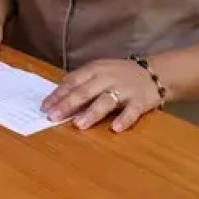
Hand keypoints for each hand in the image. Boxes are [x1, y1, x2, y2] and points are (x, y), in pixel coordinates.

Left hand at [40, 58, 163, 132]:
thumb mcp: (99, 71)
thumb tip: (57, 92)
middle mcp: (108, 78)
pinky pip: (132, 111)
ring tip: (78, 124)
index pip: (72, 82)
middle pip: (84, 92)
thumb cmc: (120, 74)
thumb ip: (80, 80)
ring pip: (106, 101)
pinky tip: (115, 128)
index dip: (57, 95)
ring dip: (91, 113)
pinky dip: (124, 119)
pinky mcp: (140, 101)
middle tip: (53, 116)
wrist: (155, 73)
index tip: (44, 107)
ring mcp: (124, 90)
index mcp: (95, 70)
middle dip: (67, 104)